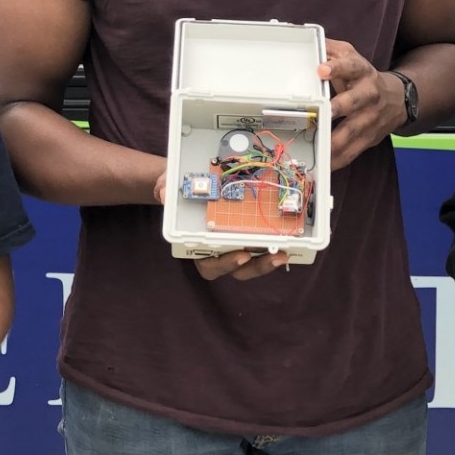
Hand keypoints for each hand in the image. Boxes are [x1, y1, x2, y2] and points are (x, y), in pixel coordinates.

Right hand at [153, 166, 291, 279]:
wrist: (185, 184)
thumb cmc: (175, 191)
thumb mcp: (165, 185)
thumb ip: (164, 189)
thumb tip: (166, 194)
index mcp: (196, 248)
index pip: (210, 266)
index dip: (225, 264)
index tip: (240, 254)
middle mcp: (217, 252)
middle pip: (238, 270)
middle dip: (258, 266)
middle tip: (275, 257)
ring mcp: (234, 246)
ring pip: (253, 264)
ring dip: (270, 260)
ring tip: (286, 252)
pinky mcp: (249, 237)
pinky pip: (262, 249)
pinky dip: (275, 246)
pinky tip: (291, 240)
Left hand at [320, 41, 404, 169]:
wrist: (398, 100)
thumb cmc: (364, 77)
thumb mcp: (351, 57)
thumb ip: (331, 49)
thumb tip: (311, 41)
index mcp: (361, 71)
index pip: (350, 66)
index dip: (336, 68)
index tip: (321, 69)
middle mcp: (368, 94)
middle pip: (353, 101)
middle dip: (338, 107)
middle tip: (323, 112)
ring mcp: (369, 118)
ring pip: (352, 131)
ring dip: (334, 141)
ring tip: (318, 148)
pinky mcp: (369, 138)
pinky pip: (352, 151)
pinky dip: (338, 159)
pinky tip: (324, 165)